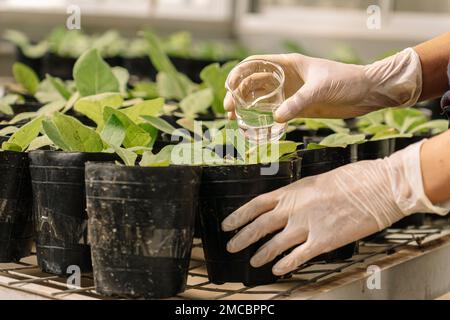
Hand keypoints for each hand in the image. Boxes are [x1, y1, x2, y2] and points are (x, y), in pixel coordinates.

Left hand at [221, 141, 448, 275]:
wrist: (378, 187)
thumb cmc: (352, 179)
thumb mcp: (317, 180)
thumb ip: (299, 195)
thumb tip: (289, 204)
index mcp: (292, 191)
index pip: (256, 204)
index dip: (238, 216)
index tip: (227, 224)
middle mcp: (294, 209)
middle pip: (259, 226)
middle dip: (242, 238)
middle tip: (232, 246)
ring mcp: (307, 226)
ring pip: (274, 244)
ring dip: (261, 254)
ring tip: (253, 261)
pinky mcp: (323, 241)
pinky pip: (297, 257)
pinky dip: (285, 265)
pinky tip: (278, 270)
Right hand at [224, 49, 421, 121]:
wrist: (367, 93)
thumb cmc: (347, 81)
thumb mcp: (321, 88)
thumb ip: (298, 102)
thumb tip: (276, 118)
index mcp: (288, 65)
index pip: (255, 64)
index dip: (238, 74)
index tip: (228, 88)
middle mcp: (286, 78)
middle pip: (253, 83)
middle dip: (237, 94)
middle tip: (228, 109)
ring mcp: (290, 93)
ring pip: (261, 98)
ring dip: (246, 107)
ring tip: (234, 119)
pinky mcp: (298, 108)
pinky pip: (274, 112)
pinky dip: (262, 118)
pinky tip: (253, 126)